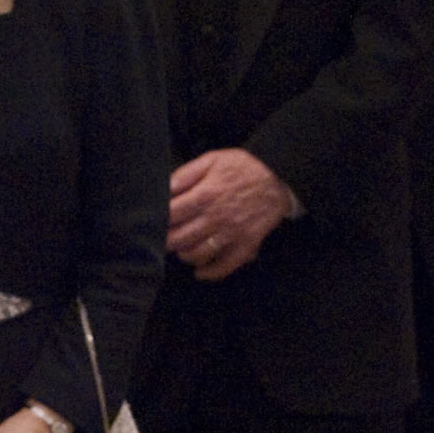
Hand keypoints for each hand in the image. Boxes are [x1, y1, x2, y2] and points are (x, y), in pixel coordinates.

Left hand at [167, 148, 289, 280]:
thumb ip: (185, 174)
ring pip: (198, 254)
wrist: (278, 177)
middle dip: (167, 241)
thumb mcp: (211, 160)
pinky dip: (210, 272)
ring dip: (184, 255)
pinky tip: (200, 271)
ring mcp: (231, 234)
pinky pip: (225, 266)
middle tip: (163, 239)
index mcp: (205, 195)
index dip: (159, 221)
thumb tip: (164, 189)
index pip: (171, 216)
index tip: (155, 222)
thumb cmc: (243, 166)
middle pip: (180, 239)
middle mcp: (216, 218)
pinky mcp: (246, 245)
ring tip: (181, 249)